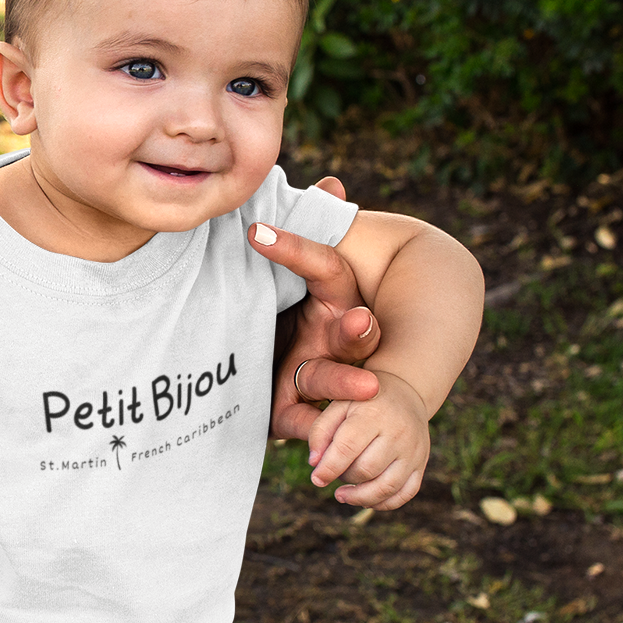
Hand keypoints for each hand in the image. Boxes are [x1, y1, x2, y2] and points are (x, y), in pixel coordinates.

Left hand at [251, 176, 385, 440]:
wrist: (260, 360)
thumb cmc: (278, 306)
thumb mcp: (286, 273)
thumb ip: (304, 228)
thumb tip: (333, 181)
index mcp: (328, 296)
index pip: (323, 269)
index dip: (297, 252)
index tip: (258, 233)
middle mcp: (330, 336)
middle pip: (351, 333)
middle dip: (358, 330)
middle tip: (362, 320)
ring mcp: (317, 372)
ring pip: (333, 379)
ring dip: (344, 384)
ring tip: (364, 388)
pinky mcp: (289, 408)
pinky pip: (301, 422)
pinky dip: (303, 431)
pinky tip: (298, 441)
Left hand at [304, 371, 431, 508]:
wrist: (404, 396)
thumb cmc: (363, 403)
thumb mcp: (338, 406)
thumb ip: (320, 432)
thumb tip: (314, 464)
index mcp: (373, 415)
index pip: (348, 448)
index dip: (328, 468)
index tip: (316, 479)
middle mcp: (398, 433)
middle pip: (366, 469)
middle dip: (344, 478)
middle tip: (333, 474)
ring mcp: (413, 451)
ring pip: (387, 487)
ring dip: (360, 497)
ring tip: (342, 495)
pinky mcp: (421, 464)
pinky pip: (406, 493)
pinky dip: (384, 503)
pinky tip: (366, 499)